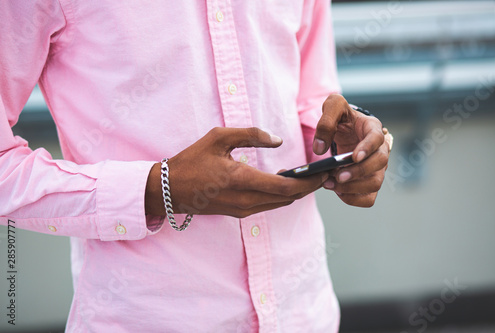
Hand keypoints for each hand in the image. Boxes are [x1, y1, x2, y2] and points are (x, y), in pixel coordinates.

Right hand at [145, 127, 328, 217]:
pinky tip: (284, 181)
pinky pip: (269, 206)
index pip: (286, 186)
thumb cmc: (192, 161)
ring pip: (280, 204)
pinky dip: (281, 195)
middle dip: (308, 187)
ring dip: (296, 192)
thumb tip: (278, 140)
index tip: (322, 171)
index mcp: (242, 180)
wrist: (169, 190)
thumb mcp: (218, 138)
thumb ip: (251, 135)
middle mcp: (246, 200)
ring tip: (306, 175)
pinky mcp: (239, 213)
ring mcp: (242, 210)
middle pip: (289, 198)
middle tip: (322, 173)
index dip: (309, 181)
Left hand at [313, 94, 390, 206]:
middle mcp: (379, 149)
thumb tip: (319, 148)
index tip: (354, 156)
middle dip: (359, 172)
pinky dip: (353, 198)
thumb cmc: (342, 116)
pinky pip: (368, 198)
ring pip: (376, 183)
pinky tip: (337, 191)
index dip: (367, 149)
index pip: (376, 139)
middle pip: (380, 163)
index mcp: (372, 128)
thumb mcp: (333, 106)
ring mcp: (376, 167)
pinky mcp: (368, 181)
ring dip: (354, 188)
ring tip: (331, 184)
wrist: (346, 127)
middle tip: (338, 176)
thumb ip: (326, 122)